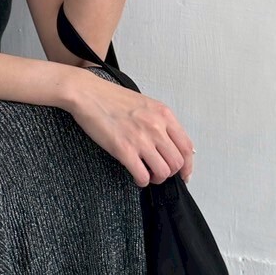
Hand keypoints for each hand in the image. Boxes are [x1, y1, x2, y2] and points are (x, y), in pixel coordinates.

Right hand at [65, 67, 195, 188]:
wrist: (87, 93)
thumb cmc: (111, 97)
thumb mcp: (145, 103)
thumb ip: (160, 121)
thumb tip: (170, 142)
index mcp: (163, 114)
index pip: (186, 146)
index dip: (187, 165)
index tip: (183, 174)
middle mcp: (156, 127)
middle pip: (177, 162)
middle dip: (170, 172)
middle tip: (159, 172)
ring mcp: (141, 139)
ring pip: (163, 172)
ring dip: (157, 178)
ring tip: (147, 174)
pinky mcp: (124, 149)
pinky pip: (143, 175)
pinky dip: (142, 181)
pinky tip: (136, 176)